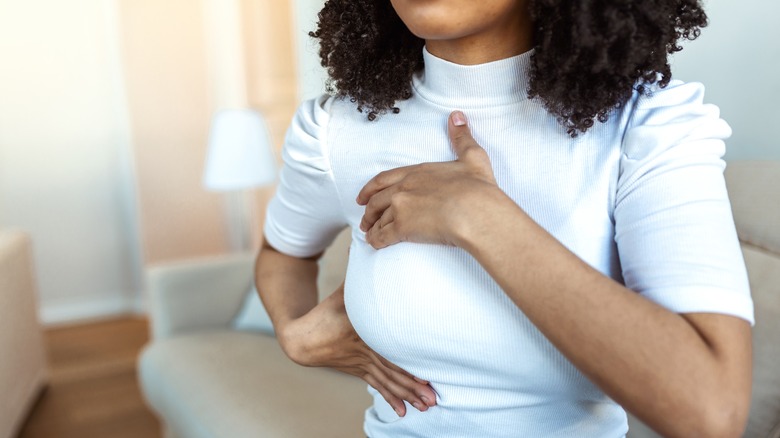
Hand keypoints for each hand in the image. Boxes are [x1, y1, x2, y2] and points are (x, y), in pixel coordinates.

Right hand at [278, 283, 436, 415]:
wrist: (302, 336)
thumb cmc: (327, 310)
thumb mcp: (345, 289)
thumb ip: (361, 269)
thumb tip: (370, 243)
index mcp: (363, 332)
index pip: (388, 351)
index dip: (407, 365)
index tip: (427, 374)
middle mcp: (365, 352)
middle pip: (393, 372)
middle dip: (414, 385)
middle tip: (433, 397)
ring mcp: (362, 365)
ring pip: (389, 383)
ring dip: (408, 395)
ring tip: (427, 406)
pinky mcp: (360, 371)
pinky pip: (378, 387)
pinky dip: (392, 399)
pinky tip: (403, 412)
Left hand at [357, 111, 506, 248]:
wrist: (476, 211)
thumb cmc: (477, 188)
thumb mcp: (472, 157)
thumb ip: (461, 137)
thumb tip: (457, 116)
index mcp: (417, 172)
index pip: (385, 179)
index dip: (371, 188)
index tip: (363, 195)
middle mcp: (404, 188)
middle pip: (377, 200)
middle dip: (369, 211)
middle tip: (364, 218)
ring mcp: (401, 208)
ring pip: (379, 219)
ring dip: (371, 226)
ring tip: (369, 233)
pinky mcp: (403, 228)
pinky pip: (382, 235)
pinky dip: (376, 240)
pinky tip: (374, 243)